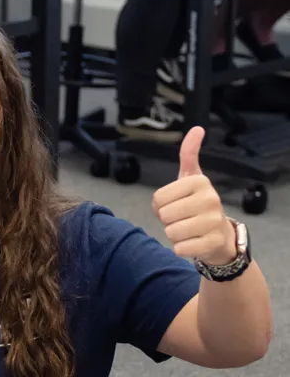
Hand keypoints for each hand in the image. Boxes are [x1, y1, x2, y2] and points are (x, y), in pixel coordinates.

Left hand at [152, 127, 236, 265]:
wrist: (219, 235)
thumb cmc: (197, 204)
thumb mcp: (192, 178)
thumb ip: (189, 154)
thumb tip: (197, 128)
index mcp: (199, 181)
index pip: (158, 198)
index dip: (161, 206)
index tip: (176, 204)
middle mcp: (210, 198)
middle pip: (164, 215)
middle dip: (168, 221)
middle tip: (183, 219)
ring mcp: (214, 221)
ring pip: (171, 232)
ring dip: (174, 235)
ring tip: (188, 230)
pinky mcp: (213, 242)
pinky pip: (180, 248)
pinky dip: (181, 248)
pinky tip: (194, 243)